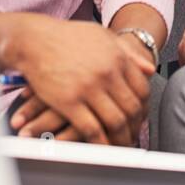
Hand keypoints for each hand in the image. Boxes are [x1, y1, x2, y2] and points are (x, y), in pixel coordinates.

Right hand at [4, 15, 153, 145]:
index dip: (144, 108)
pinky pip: (91, 129)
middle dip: (135, 127)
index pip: (142, 89)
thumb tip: (150, 69)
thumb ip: (128, 53)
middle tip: (134, 136)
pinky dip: (100, 143)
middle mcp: (107, 73)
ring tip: (121, 145)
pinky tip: (102, 148)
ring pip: (115, 122)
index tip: (140, 117)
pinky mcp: (69, 102)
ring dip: (121, 138)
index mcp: (118, 57)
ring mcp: (89, 88)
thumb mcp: (102, 37)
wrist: (34, 39)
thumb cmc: (67, 37)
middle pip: (132, 108)